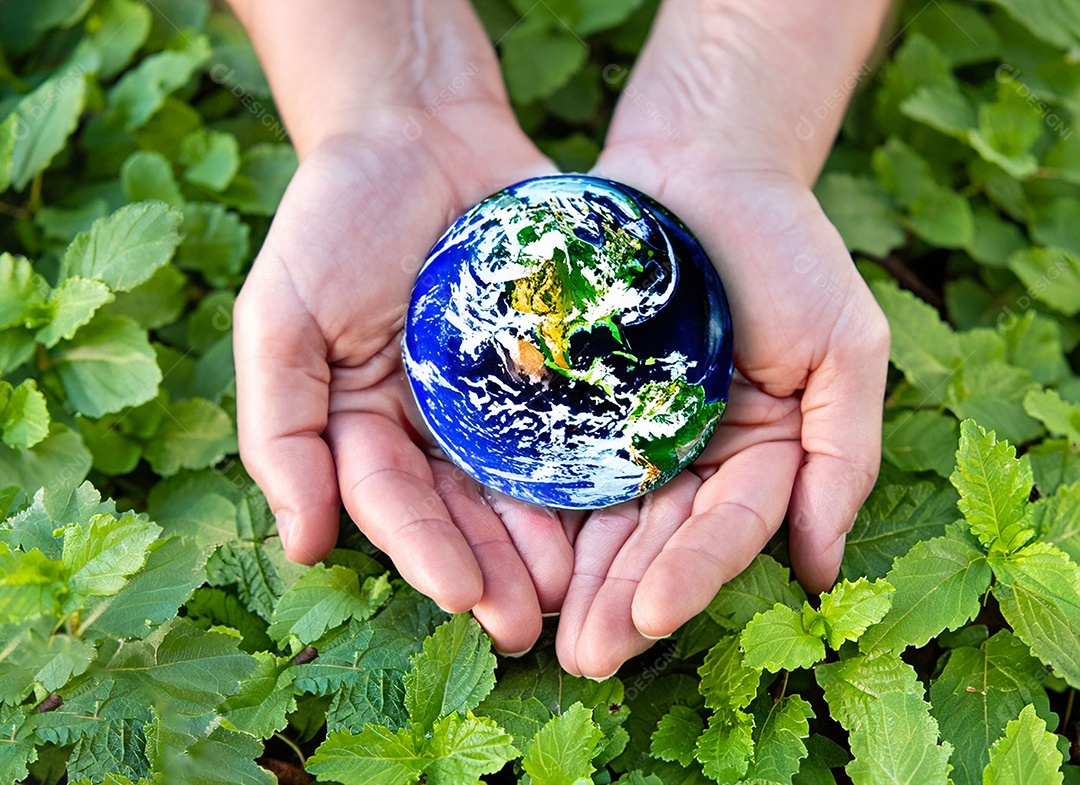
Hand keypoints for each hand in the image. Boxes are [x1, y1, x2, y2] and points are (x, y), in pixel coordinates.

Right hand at [232, 94, 577, 655]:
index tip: (464, 596)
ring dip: (548, 544)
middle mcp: (434, 428)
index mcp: (365, 428)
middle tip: (531, 625)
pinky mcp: (552, 368)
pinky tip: (621, 509)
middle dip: (495, 572)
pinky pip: (574, 424)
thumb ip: (281, 428)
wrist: (420, 130)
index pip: (394, 504)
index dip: (426, 552)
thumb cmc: (334, 221)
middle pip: (464, 513)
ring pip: (523, 486)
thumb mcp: (282, 317)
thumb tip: (302, 544)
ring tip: (582, 591)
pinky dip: (592, 470)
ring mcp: (496, 400)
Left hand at [556, 2, 889, 676]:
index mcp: (756, 457)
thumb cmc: (785, 247)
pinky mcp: (574, 403)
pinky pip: (550, 460)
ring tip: (535, 629)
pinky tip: (505, 551)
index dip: (691, 576)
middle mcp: (688, 458)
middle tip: (582, 656)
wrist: (700, 161)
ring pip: (597, 518)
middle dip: (619, 600)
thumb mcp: (845, 347)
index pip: (724, 530)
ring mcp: (627, 433)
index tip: (652, 619)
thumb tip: (822, 570)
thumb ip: (842, 455)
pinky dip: (532, 508)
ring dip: (571, 577)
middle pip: (652, 542)